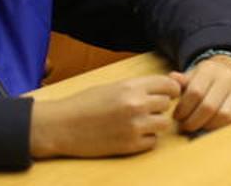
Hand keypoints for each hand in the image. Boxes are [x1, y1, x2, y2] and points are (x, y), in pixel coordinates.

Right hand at [30, 75, 180, 158]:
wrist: (60, 126)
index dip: (170, 90)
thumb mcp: (113, 86)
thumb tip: (164, 87)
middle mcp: (136, 104)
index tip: (166, 94)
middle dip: (158, 107)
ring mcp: (134, 126)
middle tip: (145, 110)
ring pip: (164, 124)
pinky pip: (152, 142)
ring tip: (139, 123)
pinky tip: (132, 135)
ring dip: (155, 124)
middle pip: (167, 104)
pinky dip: (146, 140)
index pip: (169, 85)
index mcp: (132, 86)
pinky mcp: (129, 145)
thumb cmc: (84, 104)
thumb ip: (138, 86)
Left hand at [168, 54, 230, 133]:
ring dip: (209, 126)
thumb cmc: (210, 77)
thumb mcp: (195, 74)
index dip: (183, 109)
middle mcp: (228, 77)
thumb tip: (172, 78)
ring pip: (225, 115)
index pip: (195, 93)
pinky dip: (227, 127)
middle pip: (209, 107)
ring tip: (201, 126)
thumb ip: (183, 80)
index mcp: (211, 69)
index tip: (178, 116)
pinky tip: (217, 126)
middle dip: (193, 122)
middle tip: (186, 126)